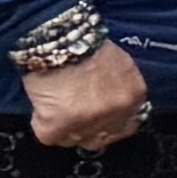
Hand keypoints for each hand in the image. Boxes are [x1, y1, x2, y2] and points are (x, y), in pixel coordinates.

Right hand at [21, 40, 153, 152]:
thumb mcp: (119, 65)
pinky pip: (50, 136)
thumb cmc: (86, 44)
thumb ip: (120, 89)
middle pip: (102, 138)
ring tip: (56, 108)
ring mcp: (88, 122)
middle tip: (74, 118)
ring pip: (75, 140)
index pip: (126, 126)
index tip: (98, 122)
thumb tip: (110, 103)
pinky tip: (42, 108)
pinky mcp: (57, 126)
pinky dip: (43, 124)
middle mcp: (116, 113)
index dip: (109, 125)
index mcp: (134, 96)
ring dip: (65, 128)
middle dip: (88, 130)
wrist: (58, 37)